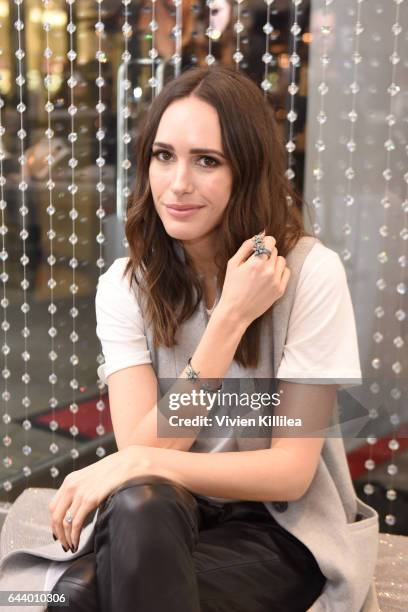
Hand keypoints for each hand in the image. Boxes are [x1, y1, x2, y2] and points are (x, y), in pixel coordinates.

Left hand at [48, 445, 176, 551]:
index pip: (55, 502)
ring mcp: (85, 488)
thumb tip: (83, 505)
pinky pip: (77, 518)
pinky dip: (74, 532)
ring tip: (72, 546)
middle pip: (55, 511)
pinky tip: (77, 541)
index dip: (55, 520)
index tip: (61, 533)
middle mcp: (76, 481)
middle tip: (65, 544)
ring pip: (64, 517)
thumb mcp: (104, 476)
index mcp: (77, 476)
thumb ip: (91, 487)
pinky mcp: (94, 494)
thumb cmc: (126, 471)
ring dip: (66, 535)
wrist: (144, 461)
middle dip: (57, 531)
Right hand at [217, 231, 290, 326]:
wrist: (236, 312)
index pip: (270, 241)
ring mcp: (276, 281)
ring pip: (282, 261)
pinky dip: (279, 272)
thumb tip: (261, 233)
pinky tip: (269, 277)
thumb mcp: (233, 263)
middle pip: (275, 250)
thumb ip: (247, 246)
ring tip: (262, 271)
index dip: (264, 242)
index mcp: (256, 262)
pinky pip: (286, 272)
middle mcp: (269, 270)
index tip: (259, 248)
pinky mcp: (280, 290)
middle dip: (267, 253)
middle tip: (256, 263)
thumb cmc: (232, 287)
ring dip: (274, 262)